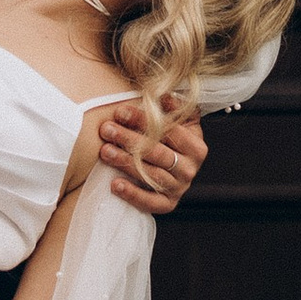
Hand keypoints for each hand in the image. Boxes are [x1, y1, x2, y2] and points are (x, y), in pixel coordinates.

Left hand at [98, 101, 205, 215]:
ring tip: (105, 151)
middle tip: (106, 129)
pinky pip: (150, 202)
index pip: (169, 131)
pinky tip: (114, 184)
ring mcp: (179, 188)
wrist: (177, 170)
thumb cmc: (173, 140)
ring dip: (125, 162)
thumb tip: (162, 95)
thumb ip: (173, 108)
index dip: (144, 120)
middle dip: (129, 139)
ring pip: (151, 175)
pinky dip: (132, 194)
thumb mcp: (180, 122)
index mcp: (196, 147)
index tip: (120, 112)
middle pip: (157, 153)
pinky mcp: (168, 204)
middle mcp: (190, 169)